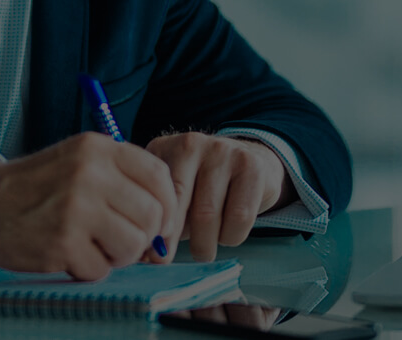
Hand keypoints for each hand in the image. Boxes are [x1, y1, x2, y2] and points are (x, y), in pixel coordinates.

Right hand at [0, 132, 175, 280]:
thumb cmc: (35, 188)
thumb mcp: (78, 161)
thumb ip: (122, 179)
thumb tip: (167, 218)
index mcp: (97, 148)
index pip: (159, 175)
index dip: (168, 204)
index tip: (159, 221)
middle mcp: (90, 174)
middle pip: (152, 215)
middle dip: (142, 235)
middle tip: (119, 239)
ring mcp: (76, 209)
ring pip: (133, 245)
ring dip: (118, 255)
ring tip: (93, 245)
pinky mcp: (62, 243)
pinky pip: (102, 268)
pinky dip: (89, 268)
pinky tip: (69, 253)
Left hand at [144, 132, 297, 262]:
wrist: (249, 161)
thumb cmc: (201, 187)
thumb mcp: (175, 194)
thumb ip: (161, 219)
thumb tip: (149, 256)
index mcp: (165, 149)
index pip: (161, 196)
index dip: (162, 231)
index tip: (158, 256)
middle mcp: (192, 144)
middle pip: (182, 205)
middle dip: (183, 242)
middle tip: (187, 257)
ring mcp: (224, 151)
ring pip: (210, 216)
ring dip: (208, 243)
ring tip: (206, 246)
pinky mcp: (252, 165)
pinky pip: (240, 217)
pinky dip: (233, 236)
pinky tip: (228, 231)